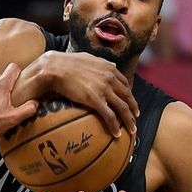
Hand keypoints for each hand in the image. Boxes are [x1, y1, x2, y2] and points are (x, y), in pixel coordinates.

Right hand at [16, 51, 138, 137]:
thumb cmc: (67, 62)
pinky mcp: (96, 100)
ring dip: (129, 120)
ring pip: (122, 108)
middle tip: (135, 117)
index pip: (125, 83)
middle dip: (133, 108)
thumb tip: (111, 65)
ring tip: (131, 129)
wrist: (56, 68)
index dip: (129, 94)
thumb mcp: (88, 58)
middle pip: (127, 96)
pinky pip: (110, 116)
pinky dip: (115, 126)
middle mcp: (110, 79)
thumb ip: (101, 63)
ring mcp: (104, 90)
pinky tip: (117, 134)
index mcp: (109, 68)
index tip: (130, 102)